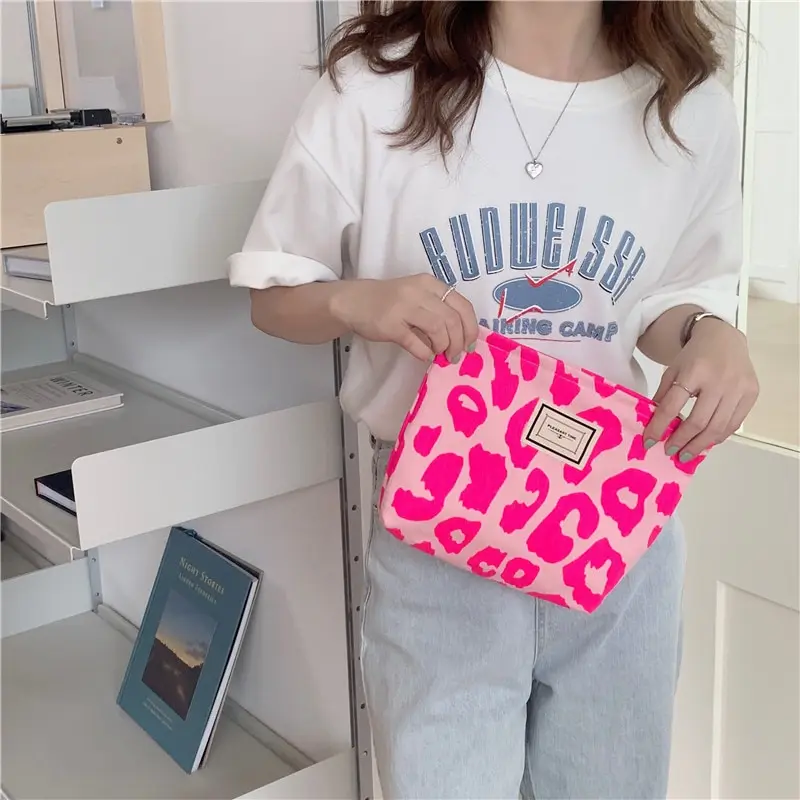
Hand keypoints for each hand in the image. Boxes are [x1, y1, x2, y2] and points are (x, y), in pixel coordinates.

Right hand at [329, 275, 478, 361]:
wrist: (354, 301)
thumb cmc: (390, 301)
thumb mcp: (417, 296)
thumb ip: (438, 310)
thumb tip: (460, 338)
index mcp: (430, 284)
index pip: (462, 305)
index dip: (471, 328)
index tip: (469, 345)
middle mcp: (419, 292)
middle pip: (452, 320)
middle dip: (458, 343)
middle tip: (454, 356)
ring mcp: (404, 307)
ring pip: (438, 329)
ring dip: (443, 347)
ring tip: (439, 355)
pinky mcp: (390, 324)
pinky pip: (416, 343)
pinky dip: (425, 353)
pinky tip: (424, 355)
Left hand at [643, 319, 758, 461]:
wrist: (724, 339)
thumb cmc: (694, 357)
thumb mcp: (673, 370)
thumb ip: (664, 395)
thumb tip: (655, 426)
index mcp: (694, 371)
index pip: (673, 405)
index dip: (659, 426)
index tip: (649, 442)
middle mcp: (719, 380)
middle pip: (698, 421)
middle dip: (682, 441)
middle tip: (670, 452)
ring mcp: (739, 388)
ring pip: (718, 427)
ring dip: (700, 445)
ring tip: (686, 455)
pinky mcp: (752, 394)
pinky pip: (734, 424)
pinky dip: (718, 437)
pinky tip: (705, 443)